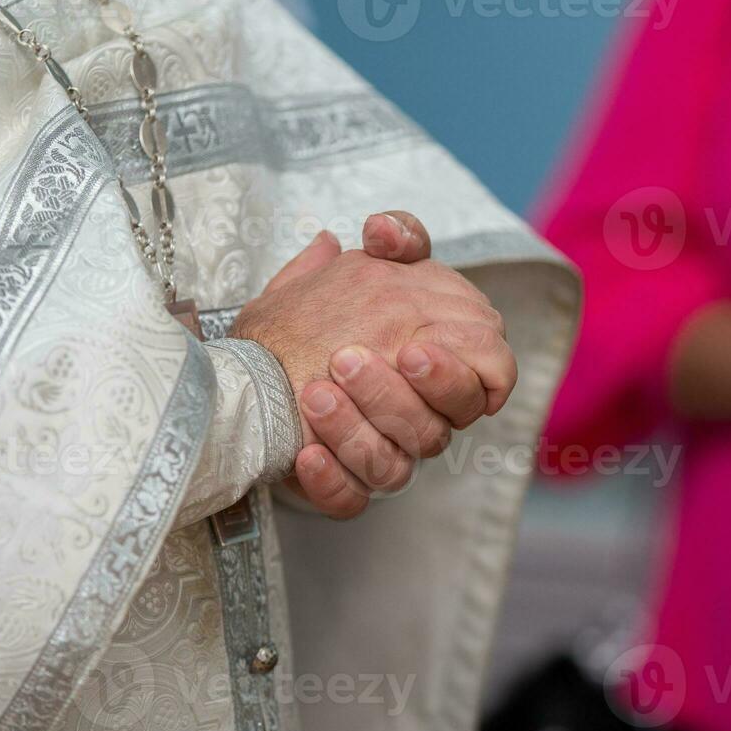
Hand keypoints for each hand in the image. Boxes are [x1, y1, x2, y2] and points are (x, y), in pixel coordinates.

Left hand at [232, 212, 515, 518]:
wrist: (241, 375)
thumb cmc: (303, 323)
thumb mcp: (342, 270)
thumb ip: (385, 246)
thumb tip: (383, 229)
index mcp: (433, 360)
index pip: (490, 371)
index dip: (461, 366)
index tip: (412, 345)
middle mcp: (419, 410)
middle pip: (448, 418)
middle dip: (403, 392)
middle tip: (350, 360)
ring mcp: (384, 453)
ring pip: (397, 462)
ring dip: (356, 425)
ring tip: (313, 393)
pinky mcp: (344, 488)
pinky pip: (351, 501)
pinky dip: (330, 480)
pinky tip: (305, 454)